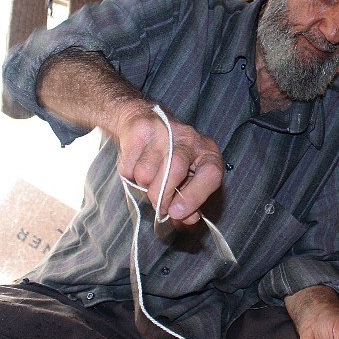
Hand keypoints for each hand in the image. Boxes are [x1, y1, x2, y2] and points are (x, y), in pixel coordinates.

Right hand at [114, 104, 223, 224]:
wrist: (146, 120)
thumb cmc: (173, 158)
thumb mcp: (190, 178)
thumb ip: (192, 201)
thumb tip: (189, 219)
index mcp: (208, 152)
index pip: (210, 174)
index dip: (194, 197)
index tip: (177, 213)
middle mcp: (189, 138)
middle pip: (175, 169)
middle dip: (162, 196)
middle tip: (159, 207)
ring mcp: (164, 131)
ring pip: (146, 172)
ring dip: (143, 186)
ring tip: (149, 179)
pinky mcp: (140, 130)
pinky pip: (128, 167)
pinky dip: (129, 175)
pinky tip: (136, 165)